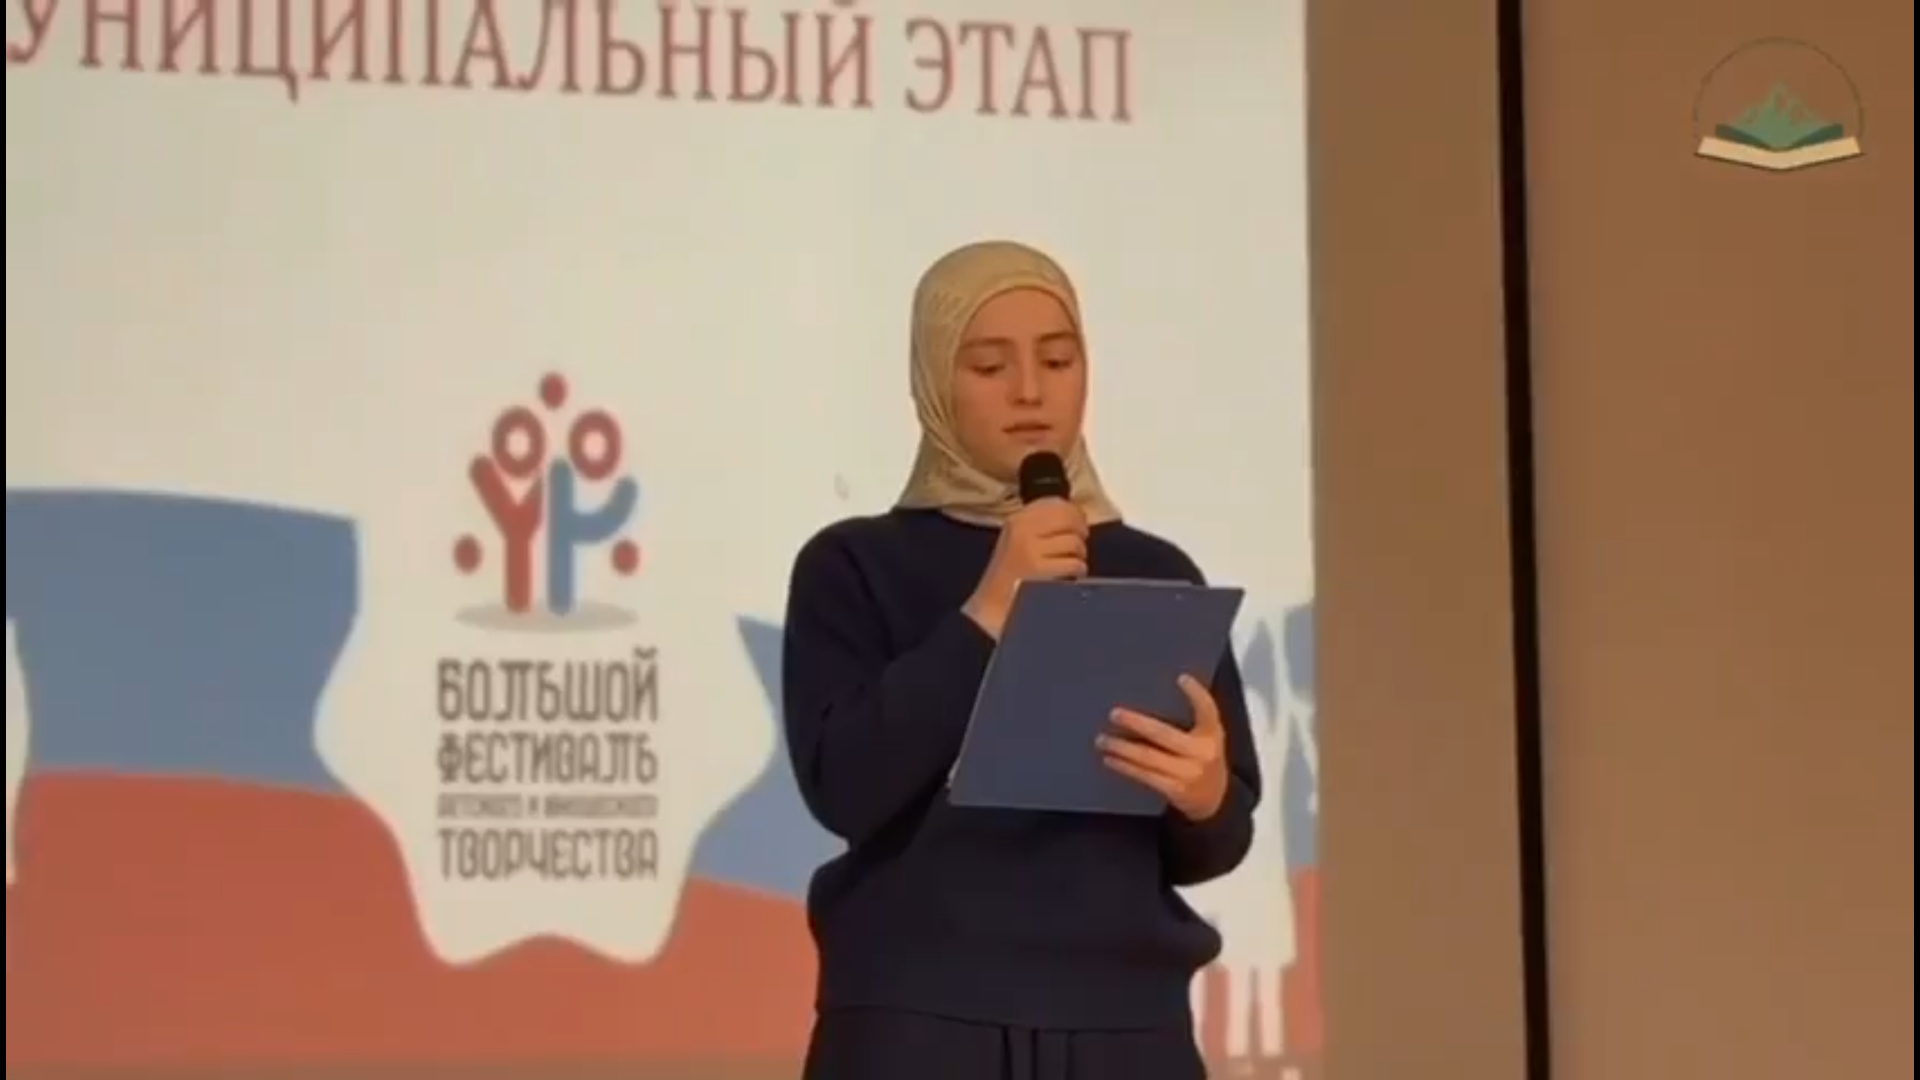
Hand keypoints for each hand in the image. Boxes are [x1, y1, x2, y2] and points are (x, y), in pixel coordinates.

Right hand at [962, 499, 1087, 638]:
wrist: (991, 605)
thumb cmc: (1008, 575)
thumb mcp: (1017, 540)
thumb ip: (1042, 525)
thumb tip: (1077, 515)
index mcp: (1017, 520)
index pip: (1055, 503)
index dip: (1074, 512)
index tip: (1078, 523)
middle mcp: (1023, 529)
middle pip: (1069, 519)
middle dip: (1080, 531)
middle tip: (1078, 544)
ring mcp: (1031, 549)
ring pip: (1075, 542)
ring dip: (1079, 555)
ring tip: (1070, 563)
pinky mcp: (1040, 570)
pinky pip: (1074, 563)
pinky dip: (1078, 571)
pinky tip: (1069, 576)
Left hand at [1099, 674, 1228, 820]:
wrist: (1214, 799)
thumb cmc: (1204, 759)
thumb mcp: (1208, 736)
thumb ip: (1193, 717)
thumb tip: (1152, 694)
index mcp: (1211, 734)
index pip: (1208, 710)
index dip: (1197, 693)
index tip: (1182, 678)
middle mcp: (1201, 753)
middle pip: (1165, 735)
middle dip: (1137, 723)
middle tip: (1115, 714)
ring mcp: (1188, 773)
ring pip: (1149, 757)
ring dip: (1122, 747)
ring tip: (1103, 739)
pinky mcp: (1175, 789)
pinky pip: (1144, 775)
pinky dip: (1125, 766)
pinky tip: (1111, 759)